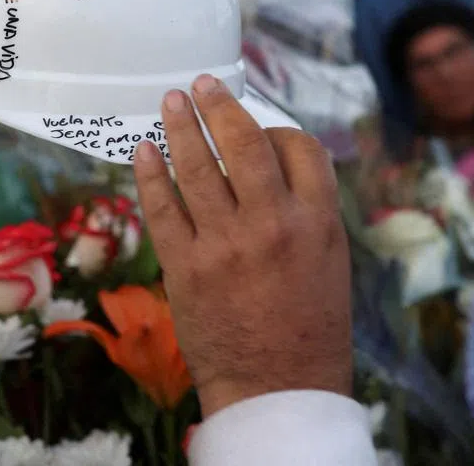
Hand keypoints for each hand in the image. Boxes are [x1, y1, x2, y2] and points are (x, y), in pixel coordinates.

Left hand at [133, 75, 351, 417]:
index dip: (275, 129)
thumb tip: (270, 168)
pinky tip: (143, 151)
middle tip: (201, 84)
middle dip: (219, 105)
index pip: (298, 147)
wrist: (277, 390)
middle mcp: (272, 224)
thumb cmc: (310, 331)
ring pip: (195, 166)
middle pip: (242, 142)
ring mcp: (225, 243)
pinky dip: (149, 174)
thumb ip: (305, 212)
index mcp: (318, 222)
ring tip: (170, 103)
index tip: (258, 128)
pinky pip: (161, 207)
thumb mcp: (330, 263)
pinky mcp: (185, 266)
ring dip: (180, 127)